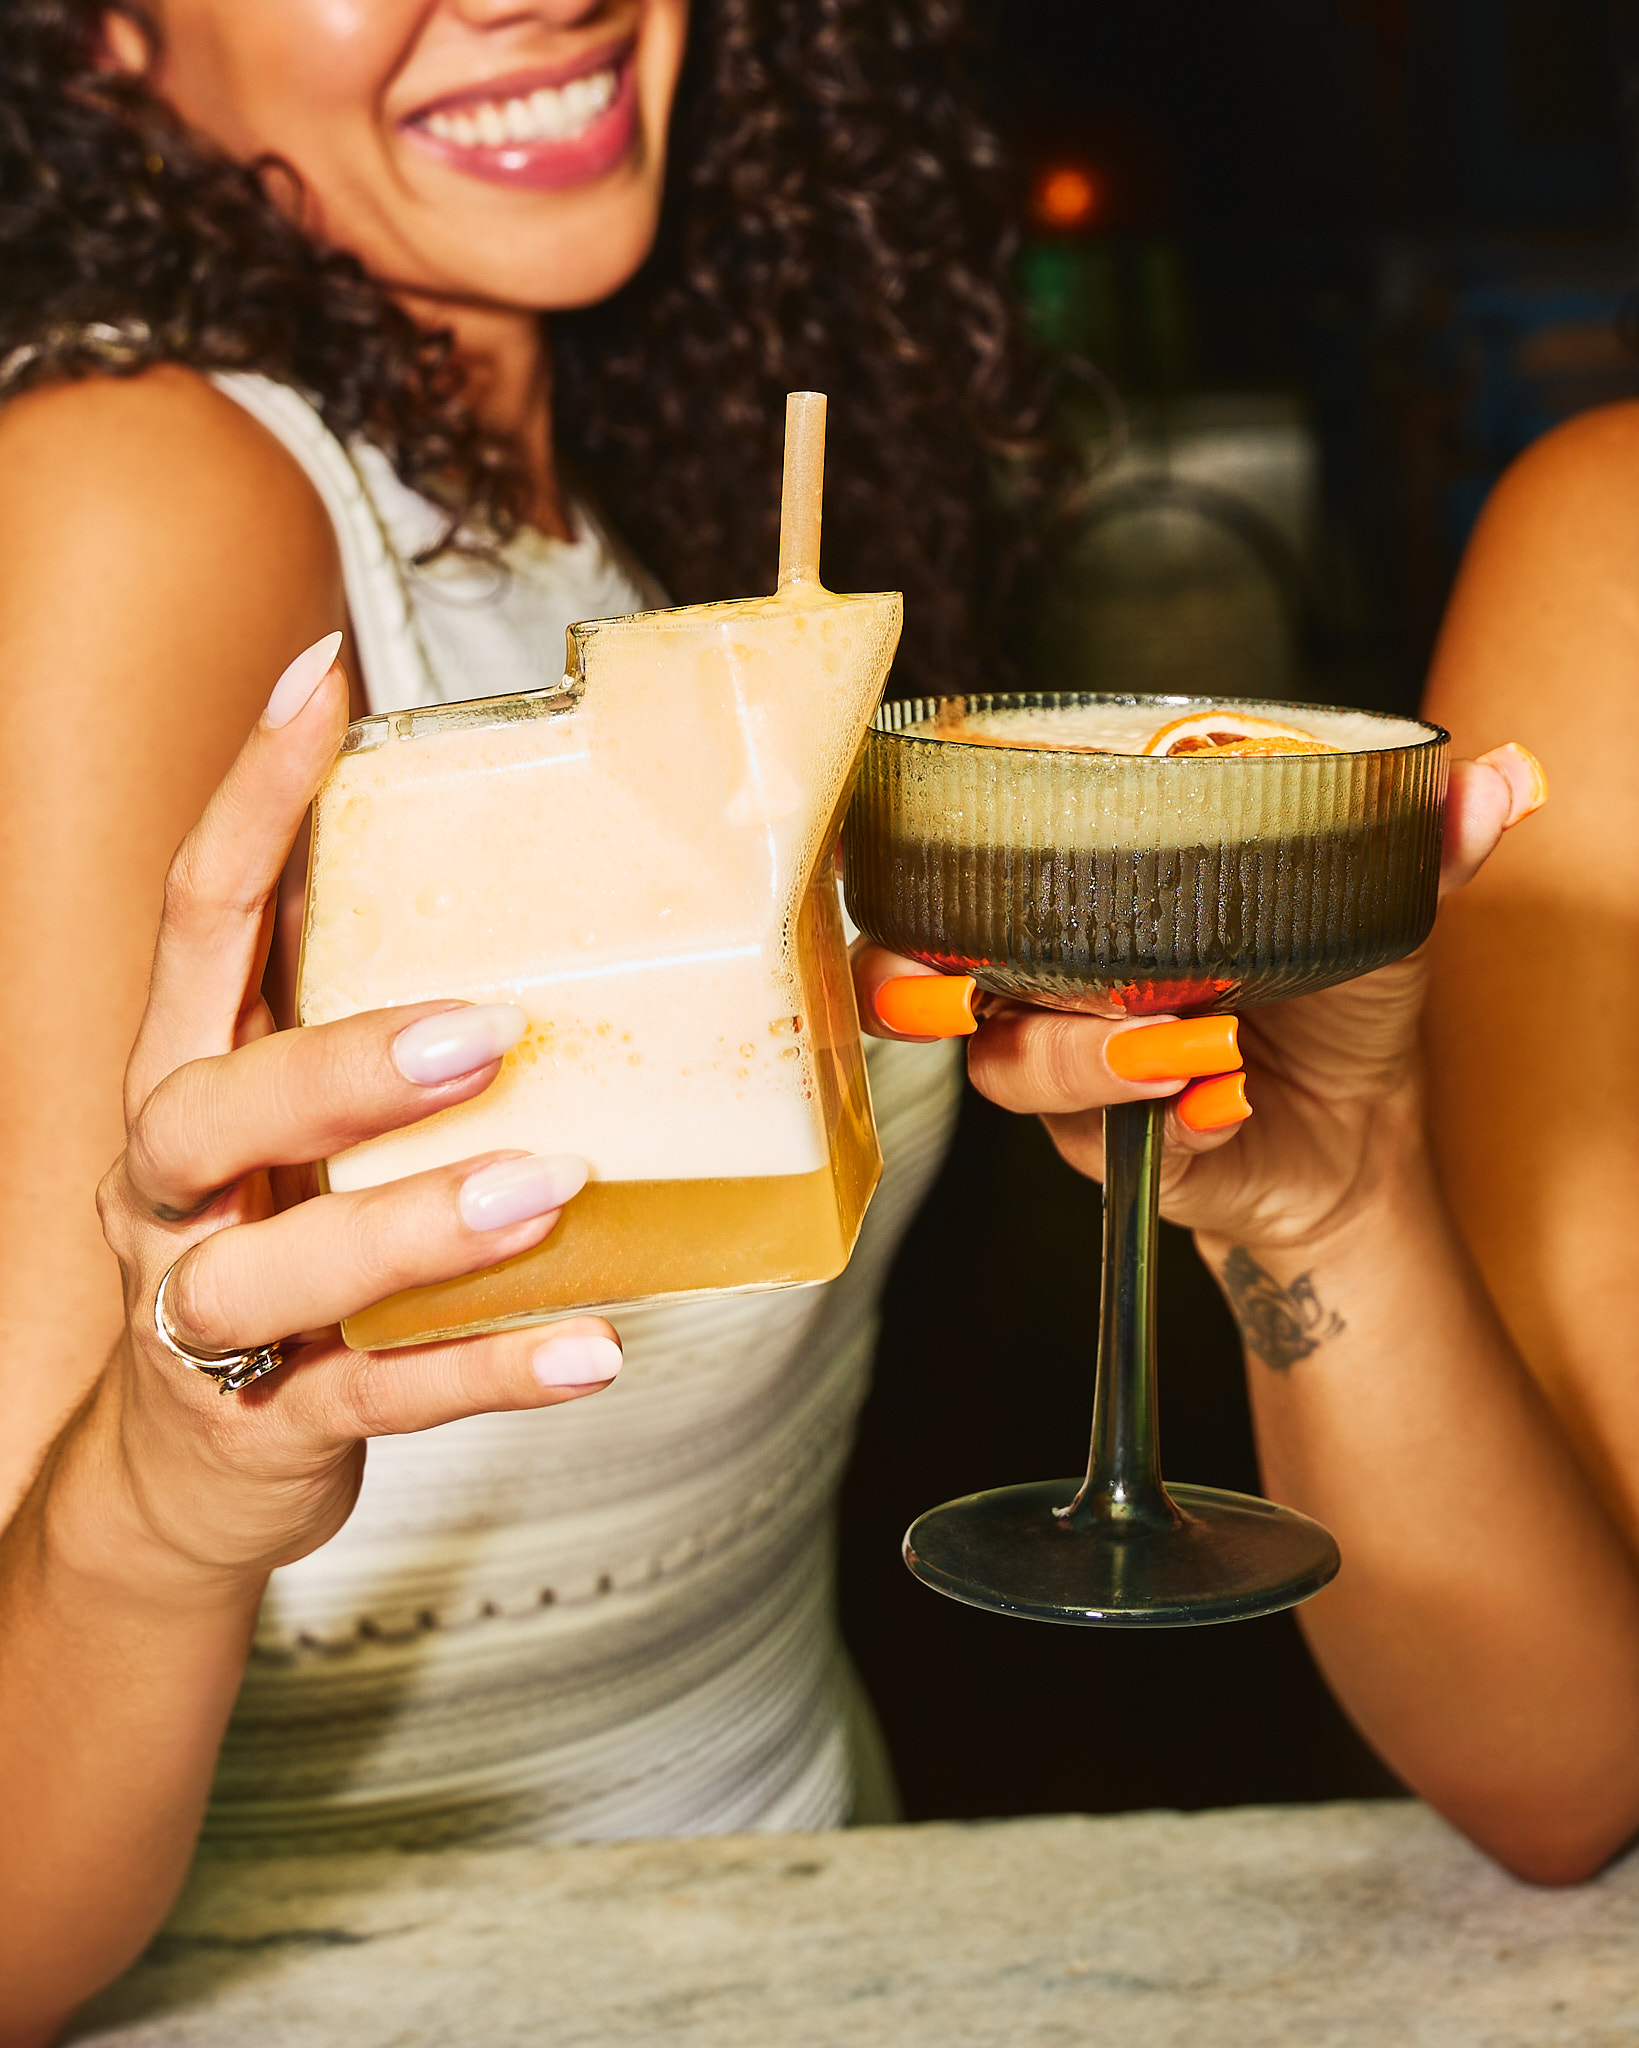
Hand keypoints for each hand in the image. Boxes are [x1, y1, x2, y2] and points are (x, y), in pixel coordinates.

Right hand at [63, 638, 621, 1598]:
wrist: (185, 1470)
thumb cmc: (273, 1253)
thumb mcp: (299, 1138)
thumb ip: (376, 1044)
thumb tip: (556, 939)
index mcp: (186, 1080)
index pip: (198, 917)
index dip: (250, 797)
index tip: (327, 677)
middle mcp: (174, 1187)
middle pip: (211, 1105)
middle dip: (338, 1065)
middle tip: (486, 1028)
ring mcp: (206, 1308)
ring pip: (280, 1266)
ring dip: (415, 1223)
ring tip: (551, 1185)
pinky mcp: (269, 1419)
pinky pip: (376, 1396)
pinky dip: (485, 1370)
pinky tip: (593, 1349)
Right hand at [853, 744, 1545, 1253]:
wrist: (1363, 1135)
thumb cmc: (1336, 1001)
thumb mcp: (1378, 912)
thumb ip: (1419, 845)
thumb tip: (1499, 775)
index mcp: (1084, 908)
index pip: (965, 878)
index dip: (920, 868)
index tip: (932, 845)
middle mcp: (1051, 986)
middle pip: (926, 981)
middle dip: (916, 981)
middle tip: (961, 985)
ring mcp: (1070, 1072)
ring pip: (1010, 1064)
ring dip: (1079, 1053)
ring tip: (1181, 1038)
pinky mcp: (1110, 1151)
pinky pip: (1098, 1136)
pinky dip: (1162, 1116)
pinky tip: (1223, 1098)